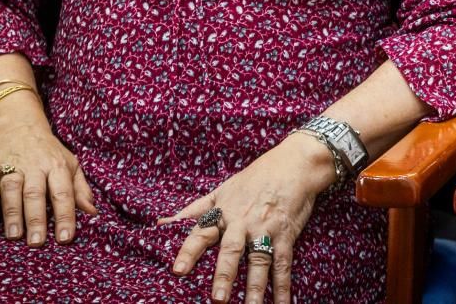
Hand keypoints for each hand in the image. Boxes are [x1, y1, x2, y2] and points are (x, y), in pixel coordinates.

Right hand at [0, 90, 95, 245]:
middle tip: (37, 243)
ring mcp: (16, 163)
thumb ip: (81, 189)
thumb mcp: (71, 165)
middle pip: (37, 194)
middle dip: (37, 219)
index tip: (66, 238)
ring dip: (12, 210)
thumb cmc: (50, 151)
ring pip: (13, 187)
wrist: (24, 123)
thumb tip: (93, 213)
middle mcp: (38, 166)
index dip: (66, 216)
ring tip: (13, 235)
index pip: (64, 194)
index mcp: (58, 167)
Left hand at [162, 133, 333, 303]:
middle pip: (231, 251)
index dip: (189, 251)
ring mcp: (265, 229)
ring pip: (259, 261)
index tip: (177, 270)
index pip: (201, 233)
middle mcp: (243, 221)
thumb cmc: (255, 178)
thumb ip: (194, 210)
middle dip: (224, 274)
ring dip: (255, 287)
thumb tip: (161, 225)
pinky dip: (283, 286)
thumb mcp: (222, 190)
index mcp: (223, 211)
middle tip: (218, 299)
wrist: (294, 164)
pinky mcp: (286, 234)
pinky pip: (284, 264)